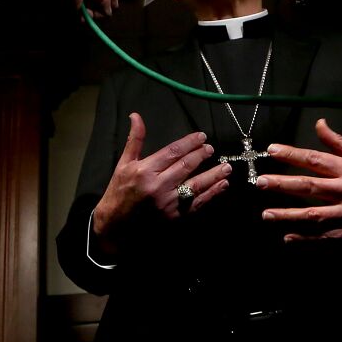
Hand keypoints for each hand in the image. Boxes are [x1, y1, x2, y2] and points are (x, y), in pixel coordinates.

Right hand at [92, 114, 227, 254]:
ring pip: (195, 185)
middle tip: (211, 148)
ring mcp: (168, 202)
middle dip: (202, 155)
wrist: (115, 225)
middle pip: (186, 166)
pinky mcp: (174, 216)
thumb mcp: (123, 164)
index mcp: (145, 170)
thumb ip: (135, 140)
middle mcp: (158, 185)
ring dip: (213, 175)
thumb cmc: (118, 192)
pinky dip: (211, 194)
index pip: (173, 152)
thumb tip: (136, 116)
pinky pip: (196, 203)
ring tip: (226, 167)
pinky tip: (222, 186)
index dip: (190, 143)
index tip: (202, 136)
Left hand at [258, 119, 341, 241]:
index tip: (272, 150)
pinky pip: (324, 237)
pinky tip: (288, 237)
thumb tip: (318, 122)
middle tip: (261, 182)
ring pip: (314, 215)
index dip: (292, 154)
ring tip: (266, 214)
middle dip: (283, 184)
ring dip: (289, 215)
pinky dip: (306, 238)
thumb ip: (337, 141)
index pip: (315, 159)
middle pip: (310, 187)